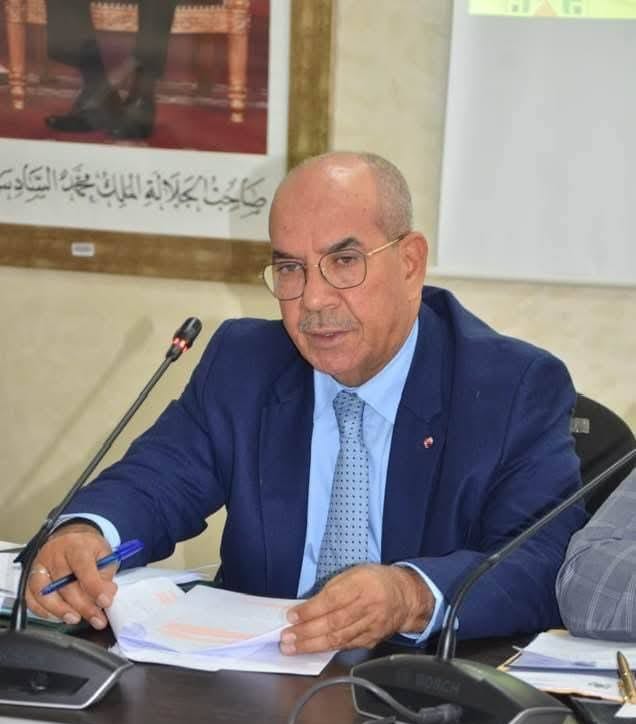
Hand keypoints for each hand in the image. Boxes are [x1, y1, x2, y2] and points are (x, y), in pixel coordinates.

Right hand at [25, 523, 117, 628]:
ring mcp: (40, 566)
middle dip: (83, 606)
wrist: (71, 539)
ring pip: (45, 594)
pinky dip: (42, 611)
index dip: (94, 587)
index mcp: (76, 546)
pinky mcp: (30, 577)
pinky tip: (57, 616)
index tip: (105, 602)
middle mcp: (55, 555)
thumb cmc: (88, 549)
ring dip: (61, 611)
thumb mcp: (105, 554)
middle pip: (65, 585)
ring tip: (76, 619)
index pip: (83, 568)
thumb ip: (106, 575)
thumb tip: (106, 596)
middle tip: (97, 618)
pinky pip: (31, 598)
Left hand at [280, 564, 433, 654]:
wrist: (405, 596)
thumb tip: (307, 606)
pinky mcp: (371, 640)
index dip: (311, 610)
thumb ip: (332, 588)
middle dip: (306, 632)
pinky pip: (346, 645)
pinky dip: (327, 648)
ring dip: (312, 645)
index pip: (332, 600)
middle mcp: (368, 607)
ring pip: (338, 639)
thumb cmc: (374, 580)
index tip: (292, 616)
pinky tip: (312, 650)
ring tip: (292, 648)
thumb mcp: (354, 573)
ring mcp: (370, 626)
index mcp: (362, 584)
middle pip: (333, 623)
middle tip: (286, 638)